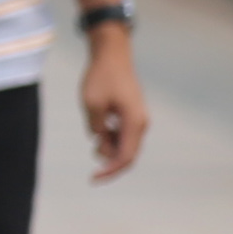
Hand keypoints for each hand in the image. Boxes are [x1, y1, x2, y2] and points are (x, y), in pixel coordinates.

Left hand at [80, 28, 149, 181]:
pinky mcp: (131, 115)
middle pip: (128, 156)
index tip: (93, 178)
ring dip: (108, 148)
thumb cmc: (101, 78)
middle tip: (94, 163)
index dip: (109, 171)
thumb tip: (101, 140)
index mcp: (134, 123)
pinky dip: (110, 138)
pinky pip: (122, 136)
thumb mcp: (92, 105)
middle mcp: (140, 123)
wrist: (112, 55)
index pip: (124, 157)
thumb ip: (96, 129)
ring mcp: (138, 119)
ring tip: (97, 131)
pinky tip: (100, 127)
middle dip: (109, 162)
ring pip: (124, 146)